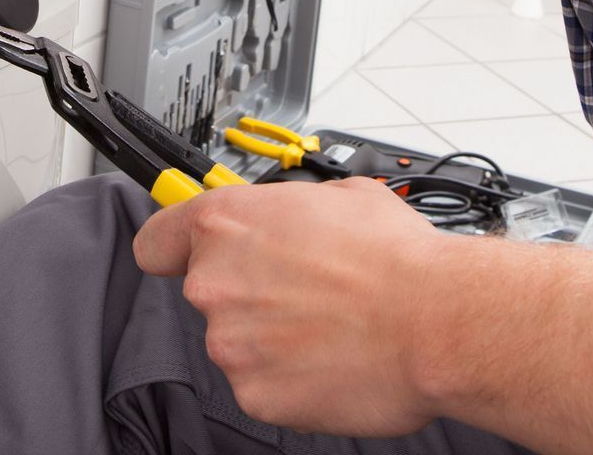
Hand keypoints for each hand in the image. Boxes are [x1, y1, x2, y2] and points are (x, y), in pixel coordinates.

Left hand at [132, 177, 450, 436]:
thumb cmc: (398, 259)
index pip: (156, 241)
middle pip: (209, 292)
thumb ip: (289, 208)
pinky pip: (262, 385)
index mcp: (226, 224)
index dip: (174, 249)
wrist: (436, 322)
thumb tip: (291, 218)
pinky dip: (291, 378)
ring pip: (238, 341)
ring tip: (331, 326)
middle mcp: (215, 282)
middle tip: (305, 292)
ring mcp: (230, 344)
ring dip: (273, 338)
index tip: (186, 255)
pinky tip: (332, 360)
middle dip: (250, 293)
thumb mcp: (341, 196)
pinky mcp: (254, 396)